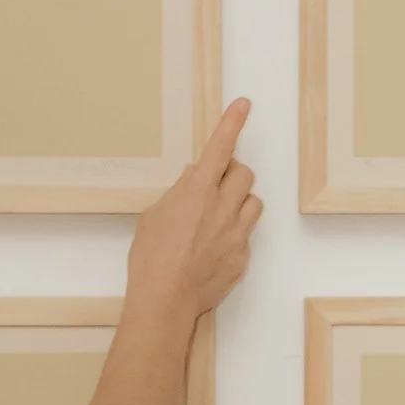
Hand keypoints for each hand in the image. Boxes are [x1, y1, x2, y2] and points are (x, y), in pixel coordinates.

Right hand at [125, 103, 259, 327]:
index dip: (232, 123)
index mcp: (198, 192)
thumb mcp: (154, 216)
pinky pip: (245, 235)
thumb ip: (178, 194)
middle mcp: (223, 208)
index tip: (243, 105)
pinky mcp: (241, 257)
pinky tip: (212, 249)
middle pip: (244, 174)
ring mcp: (236, 233)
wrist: (165, 299)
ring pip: (252, 203)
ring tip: (217, 216)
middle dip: (232, 173)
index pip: (220, 148)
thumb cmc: (152, 258)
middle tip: (214, 185)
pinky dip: (233, 234)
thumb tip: (193, 181)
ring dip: (238, 202)